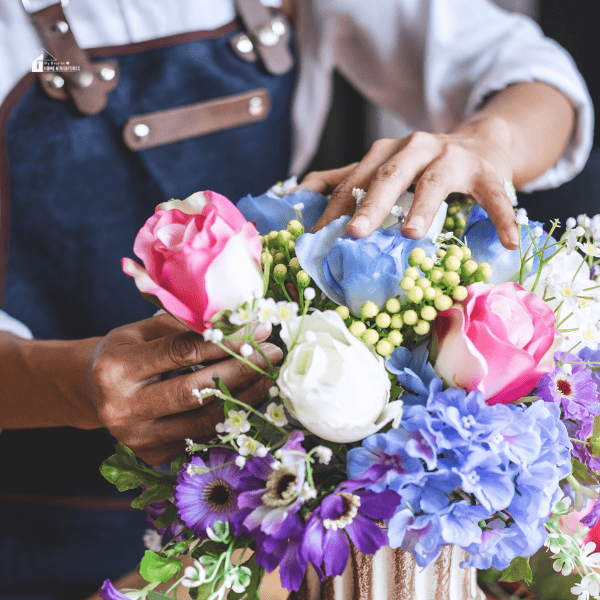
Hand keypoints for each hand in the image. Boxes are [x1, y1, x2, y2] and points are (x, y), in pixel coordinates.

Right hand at [89, 313, 281, 464]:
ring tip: (269, 379)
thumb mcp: (147, 329)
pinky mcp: (152, 455)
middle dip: (241, 372)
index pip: (182, 353)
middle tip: (272, 356)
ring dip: (244, 399)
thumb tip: (248, 327)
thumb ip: (190, 327)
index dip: (225, 343)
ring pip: (203, 421)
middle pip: (195, 392)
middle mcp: (122, 408)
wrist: (95, 390)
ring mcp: (137, 438)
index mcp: (117, 368)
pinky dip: (228, 418)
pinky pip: (201, 437)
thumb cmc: (127, 351)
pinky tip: (249, 401)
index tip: (258, 333)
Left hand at [301, 117, 518, 248]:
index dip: (333, 209)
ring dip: (423, 207)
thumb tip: (296, 193)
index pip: (354, 181)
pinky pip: (494, 195)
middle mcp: (415, 149)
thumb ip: (343, 178)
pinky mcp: (487, 171)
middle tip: (354, 233)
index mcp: (385, 153)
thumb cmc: (422, 164)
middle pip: (388, 175)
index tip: (315, 238)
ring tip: (412, 234)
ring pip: (434, 181)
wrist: (481, 140)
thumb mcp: (381, 166)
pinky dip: (501, 217)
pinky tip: (508, 241)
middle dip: (369, 204)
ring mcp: (452, 157)